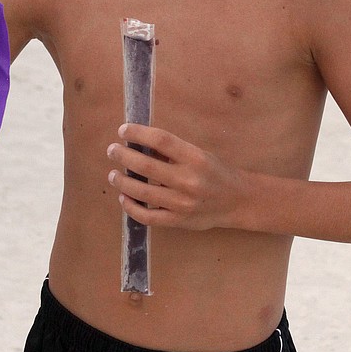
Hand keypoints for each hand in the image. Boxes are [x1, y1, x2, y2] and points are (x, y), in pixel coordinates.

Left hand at [106, 123, 247, 231]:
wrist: (238, 201)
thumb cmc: (216, 172)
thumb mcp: (199, 154)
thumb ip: (173, 152)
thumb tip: (139, 144)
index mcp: (195, 158)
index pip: (161, 140)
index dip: (138, 133)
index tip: (123, 130)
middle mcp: (189, 180)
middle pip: (146, 166)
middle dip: (123, 156)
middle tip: (112, 150)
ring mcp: (182, 203)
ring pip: (142, 192)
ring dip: (122, 181)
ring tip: (113, 174)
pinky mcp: (178, 221)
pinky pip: (147, 217)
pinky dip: (131, 207)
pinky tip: (123, 198)